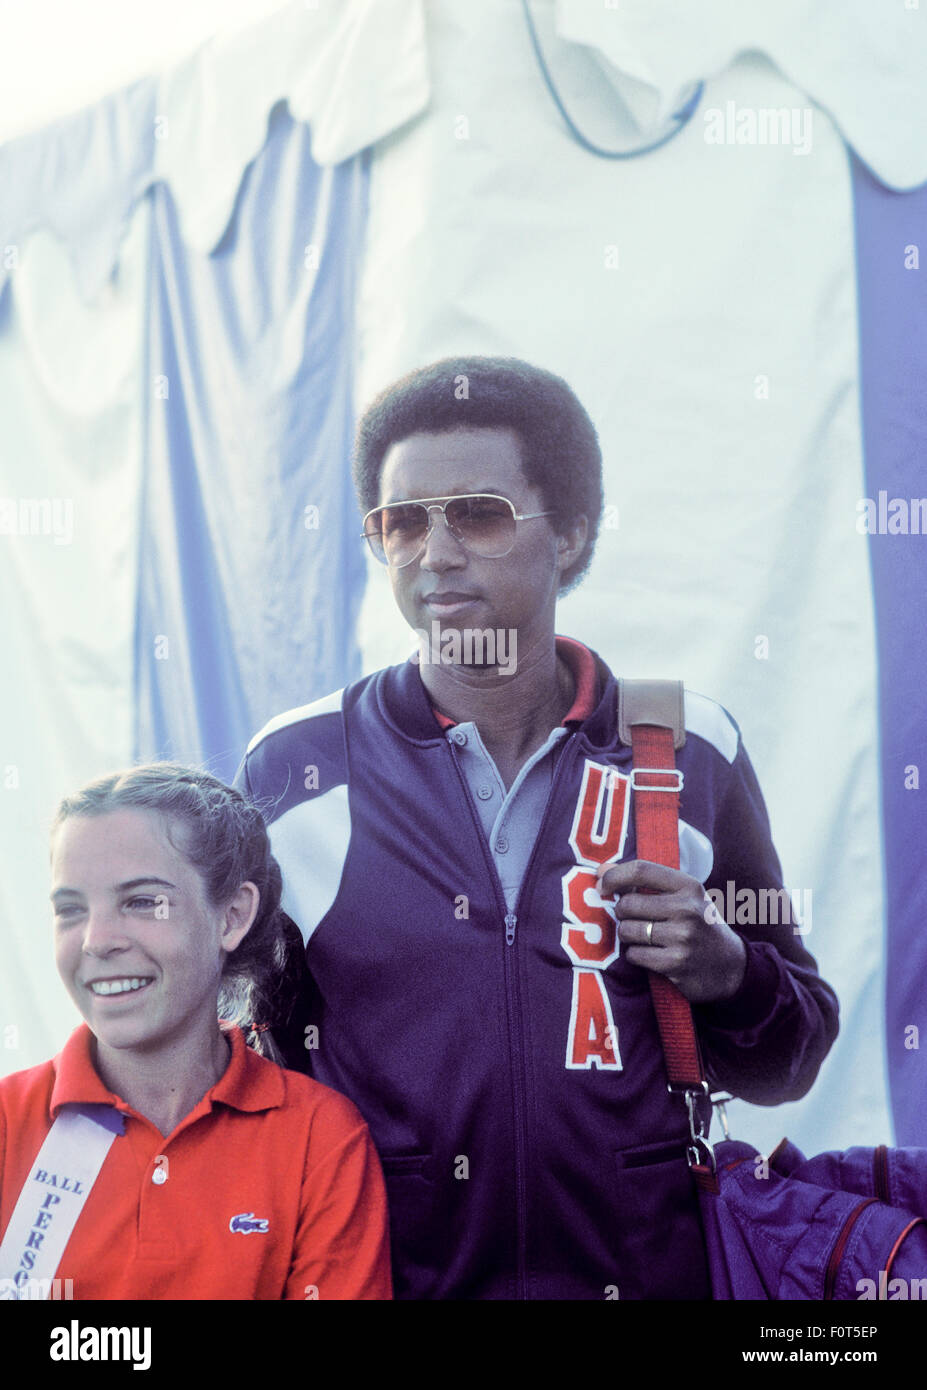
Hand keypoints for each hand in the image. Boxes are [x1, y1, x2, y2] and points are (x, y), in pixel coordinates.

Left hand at [597, 859, 746, 1003]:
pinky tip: (651, 955)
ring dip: (627, 935)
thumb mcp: (686, 898)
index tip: (601, 885)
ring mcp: (682, 937)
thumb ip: (648, 882)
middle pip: (627, 903)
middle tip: (632, 919)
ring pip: (627, 930)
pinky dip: (635, 955)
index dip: (614, 875)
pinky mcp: (675, 963)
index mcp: (689, 886)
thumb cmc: (700, 926)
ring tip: (643, 937)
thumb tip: (601, 869)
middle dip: (621, 913)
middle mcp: (687, 909)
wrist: (732, 967)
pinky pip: (634, 955)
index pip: (641, 870)